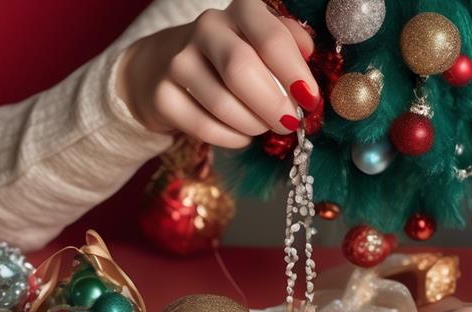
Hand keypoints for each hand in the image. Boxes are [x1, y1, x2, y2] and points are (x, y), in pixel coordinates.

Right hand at [118, 0, 320, 147]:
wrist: (168, 67)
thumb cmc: (233, 57)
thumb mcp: (263, 43)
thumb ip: (290, 44)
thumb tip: (308, 53)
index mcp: (241, 11)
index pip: (271, 39)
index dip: (295, 74)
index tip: (309, 100)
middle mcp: (207, 28)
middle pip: (242, 70)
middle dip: (272, 105)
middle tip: (288, 123)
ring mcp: (179, 60)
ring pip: (223, 104)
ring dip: (253, 125)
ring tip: (262, 126)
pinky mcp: (162, 95)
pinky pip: (204, 127)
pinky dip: (232, 138)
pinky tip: (240, 135)